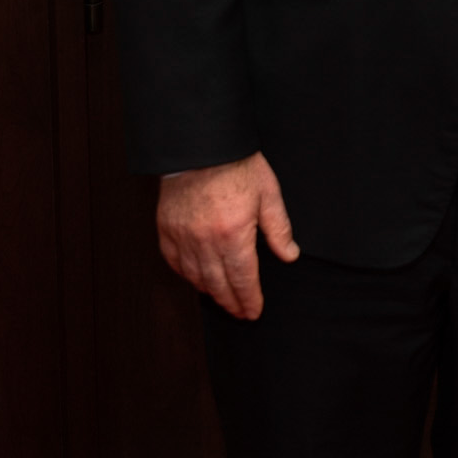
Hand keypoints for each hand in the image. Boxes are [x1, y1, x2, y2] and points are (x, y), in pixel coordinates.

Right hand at [156, 151, 297, 320]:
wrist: (201, 145)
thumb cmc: (237, 166)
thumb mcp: (268, 194)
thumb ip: (279, 229)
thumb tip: (290, 255)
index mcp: (234, 234)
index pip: (243, 279)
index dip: (249, 299)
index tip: (253, 312)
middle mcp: (206, 241)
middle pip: (218, 284)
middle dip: (231, 302)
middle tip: (239, 313)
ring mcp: (183, 236)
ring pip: (195, 277)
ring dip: (210, 292)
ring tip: (222, 299)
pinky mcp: (167, 228)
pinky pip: (174, 262)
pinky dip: (186, 274)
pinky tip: (196, 278)